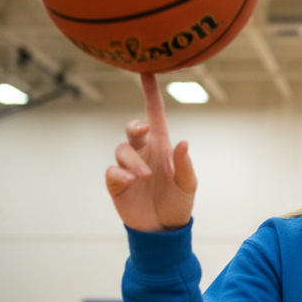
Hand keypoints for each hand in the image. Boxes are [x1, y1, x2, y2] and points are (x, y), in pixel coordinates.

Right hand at [106, 73, 196, 231]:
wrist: (163, 229)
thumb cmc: (179, 203)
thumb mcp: (188, 185)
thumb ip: (184, 165)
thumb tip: (184, 142)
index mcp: (162, 147)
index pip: (154, 115)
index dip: (150, 94)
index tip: (147, 71)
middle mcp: (143, 153)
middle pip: (132, 129)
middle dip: (134, 126)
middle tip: (142, 131)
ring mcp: (128, 167)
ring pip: (121, 150)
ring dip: (132, 161)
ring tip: (143, 176)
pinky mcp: (117, 184)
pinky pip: (112, 171)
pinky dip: (120, 174)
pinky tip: (132, 182)